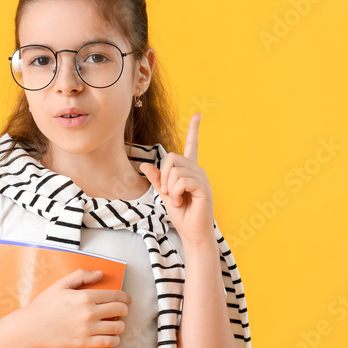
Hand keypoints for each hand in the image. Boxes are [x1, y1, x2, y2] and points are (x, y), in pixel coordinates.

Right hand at [21, 269, 130, 347]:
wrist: (31, 328)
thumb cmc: (44, 305)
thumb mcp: (60, 285)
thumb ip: (81, 276)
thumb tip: (99, 274)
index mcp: (85, 296)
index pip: (115, 296)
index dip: (125, 297)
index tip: (127, 299)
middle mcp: (89, 313)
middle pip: (119, 310)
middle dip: (124, 309)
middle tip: (121, 310)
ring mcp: (88, 329)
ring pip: (117, 327)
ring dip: (120, 325)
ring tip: (117, 323)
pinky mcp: (84, 343)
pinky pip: (108, 342)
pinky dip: (115, 339)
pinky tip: (112, 337)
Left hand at [138, 113, 215, 247]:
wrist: (192, 232)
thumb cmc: (181, 214)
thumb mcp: (165, 194)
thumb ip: (157, 179)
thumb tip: (143, 165)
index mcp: (189, 170)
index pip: (192, 145)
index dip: (194, 130)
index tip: (198, 115)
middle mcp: (197, 170)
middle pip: (171, 157)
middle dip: (163, 176)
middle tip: (169, 193)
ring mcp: (202, 177)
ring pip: (174, 170)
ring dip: (170, 188)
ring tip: (178, 200)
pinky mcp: (203, 187)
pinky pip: (181, 181)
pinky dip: (176, 193)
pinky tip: (182, 202)